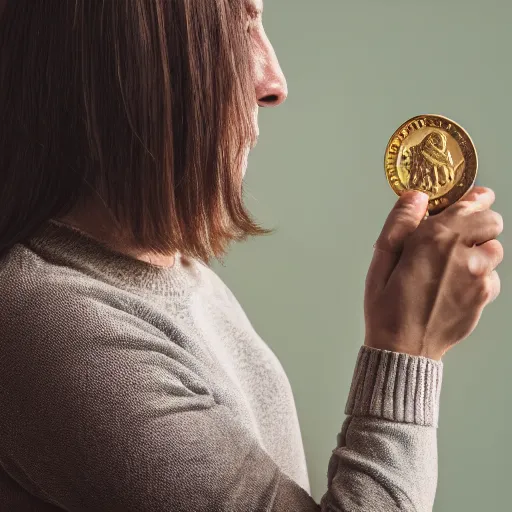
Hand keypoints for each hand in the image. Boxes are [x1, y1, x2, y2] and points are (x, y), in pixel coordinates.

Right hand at [364, 186, 502, 360]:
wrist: (403, 347)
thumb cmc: (387, 306)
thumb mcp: (382, 260)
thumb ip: (400, 223)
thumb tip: (416, 197)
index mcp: (434, 238)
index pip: (472, 204)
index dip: (474, 198)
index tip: (473, 197)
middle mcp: (463, 254)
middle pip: (493, 222)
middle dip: (478, 223)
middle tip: (457, 234)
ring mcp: (478, 277)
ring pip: (495, 249)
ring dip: (479, 250)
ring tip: (454, 264)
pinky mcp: (484, 297)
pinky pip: (492, 276)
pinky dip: (480, 275)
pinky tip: (455, 285)